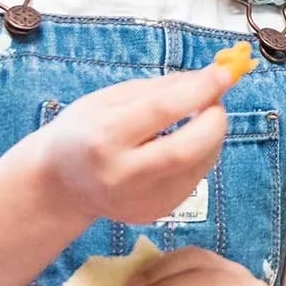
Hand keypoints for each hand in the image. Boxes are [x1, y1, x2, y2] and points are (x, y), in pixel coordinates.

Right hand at [27, 63, 241, 228]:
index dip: (198, 90)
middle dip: (213, 121)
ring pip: (197, 166)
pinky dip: (201, 156)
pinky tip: (188, 143)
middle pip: (185, 151)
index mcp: (102, 139)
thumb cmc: (84, 132)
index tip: (224, 72)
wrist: (61, 185)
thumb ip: (160, 89)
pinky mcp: (154, 213)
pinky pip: (193, 179)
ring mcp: (139, 201)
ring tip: (200, 118)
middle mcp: (121, 176)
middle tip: (217, 101)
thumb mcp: (109, 99)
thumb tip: (209, 77)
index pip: (160, 111)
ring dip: (211, 137)